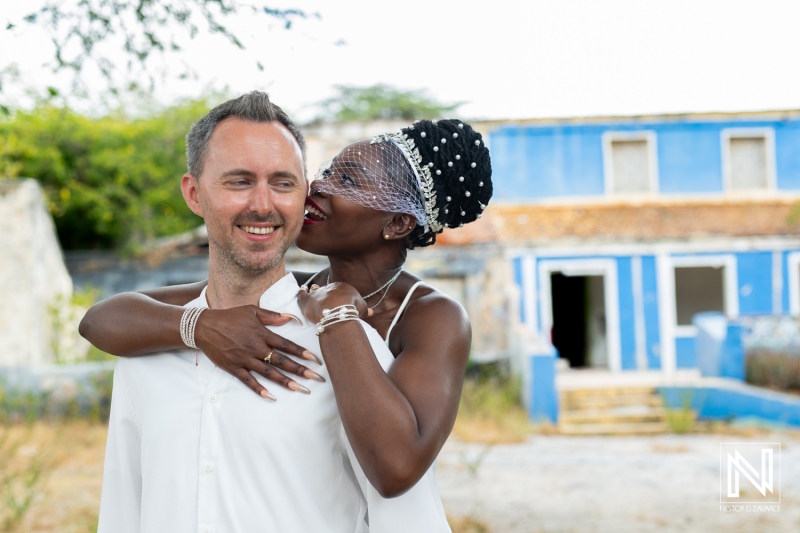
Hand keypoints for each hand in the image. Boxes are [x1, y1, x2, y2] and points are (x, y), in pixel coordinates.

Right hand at [194, 305, 324, 399]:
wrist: (204, 326)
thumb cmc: (229, 317)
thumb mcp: (251, 310)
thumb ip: (272, 315)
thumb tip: (291, 318)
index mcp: (262, 333)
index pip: (286, 345)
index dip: (302, 352)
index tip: (316, 360)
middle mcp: (256, 347)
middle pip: (282, 361)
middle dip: (300, 370)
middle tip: (316, 379)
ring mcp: (245, 359)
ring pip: (269, 373)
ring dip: (285, 382)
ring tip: (300, 389)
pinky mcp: (234, 368)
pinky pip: (248, 381)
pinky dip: (259, 389)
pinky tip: (271, 397)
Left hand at [297, 282, 371, 323]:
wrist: (337, 309)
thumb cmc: (351, 308)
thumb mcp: (361, 308)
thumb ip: (364, 309)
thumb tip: (371, 312)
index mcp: (342, 287)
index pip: (340, 291)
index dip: (340, 297)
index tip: (340, 304)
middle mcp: (329, 287)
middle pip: (328, 291)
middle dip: (328, 297)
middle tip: (328, 305)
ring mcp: (317, 293)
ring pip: (315, 291)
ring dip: (314, 293)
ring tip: (314, 295)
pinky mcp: (307, 300)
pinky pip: (302, 293)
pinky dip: (301, 291)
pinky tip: (302, 288)